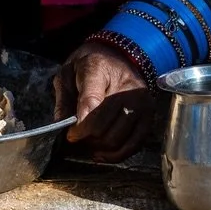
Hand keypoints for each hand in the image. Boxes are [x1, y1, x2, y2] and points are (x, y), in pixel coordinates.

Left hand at [55, 41, 157, 162]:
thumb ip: (63, 98)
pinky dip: (116, 155)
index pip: (91, 102)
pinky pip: (133, 145)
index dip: (79, 126)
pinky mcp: (149, 115)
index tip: (70, 135)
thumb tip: (62, 125)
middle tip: (77, 139)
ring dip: (99, 148)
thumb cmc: (90, 65)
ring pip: (116, 139)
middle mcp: (124, 86)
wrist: (121, 54)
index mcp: (98, 68)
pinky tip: (102, 153)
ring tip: (88, 144)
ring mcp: (139, 102)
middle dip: (86, 138)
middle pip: (102, 127)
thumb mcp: (68, 72)